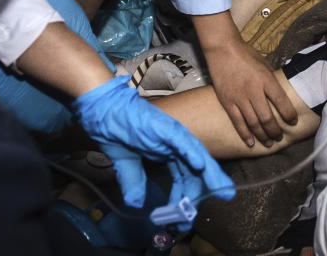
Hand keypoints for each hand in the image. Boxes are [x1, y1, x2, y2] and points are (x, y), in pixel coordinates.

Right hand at [72, 76, 235, 224]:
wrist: (103, 109)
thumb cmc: (116, 129)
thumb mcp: (126, 164)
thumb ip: (134, 182)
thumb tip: (135, 202)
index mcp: (167, 153)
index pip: (185, 177)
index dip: (186, 198)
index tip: (185, 218)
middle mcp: (175, 145)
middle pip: (195, 172)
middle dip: (199, 195)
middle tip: (196, 216)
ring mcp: (172, 136)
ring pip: (198, 157)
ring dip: (210, 175)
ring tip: (222, 191)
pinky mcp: (166, 127)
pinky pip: (183, 141)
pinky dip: (192, 153)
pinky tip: (200, 165)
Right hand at [193, 11, 298, 147]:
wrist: (222, 49)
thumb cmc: (246, 55)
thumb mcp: (265, 64)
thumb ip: (272, 80)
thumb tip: (281, 95)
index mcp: (266, 79)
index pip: (281, 101)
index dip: (289, 114)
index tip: (293, 122)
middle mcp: (253, 90)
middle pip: (267, 117)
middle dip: (275, 131)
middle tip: (280, 137)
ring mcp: (239, 97)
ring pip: (253, 123)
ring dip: (263, 136)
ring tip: (270, 143)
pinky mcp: (227, 102)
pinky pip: (237, 122)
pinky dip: (245, 134)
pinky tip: (251, 143)